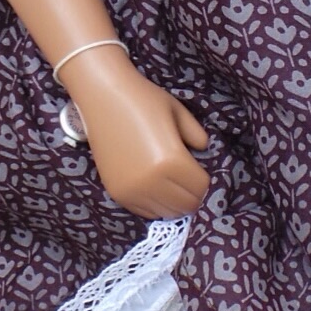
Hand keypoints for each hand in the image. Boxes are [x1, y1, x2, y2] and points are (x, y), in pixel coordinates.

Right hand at [61, 47, 210, 219]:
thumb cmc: (144, 100)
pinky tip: (157, 188)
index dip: (207, 182)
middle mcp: (152, 182)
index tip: (203, 172)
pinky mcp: (117, 193)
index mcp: (172, 161)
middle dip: (194, 195)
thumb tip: (204, 151)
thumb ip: (197, 135)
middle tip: (190, 180)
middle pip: (186, 205)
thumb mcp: (178, 113)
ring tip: (174, 184)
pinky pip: (145, 212)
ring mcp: (133, 191)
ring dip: (175, 202)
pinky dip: (156, 205)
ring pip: (167, 213)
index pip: (202, 188)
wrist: (103, 97)